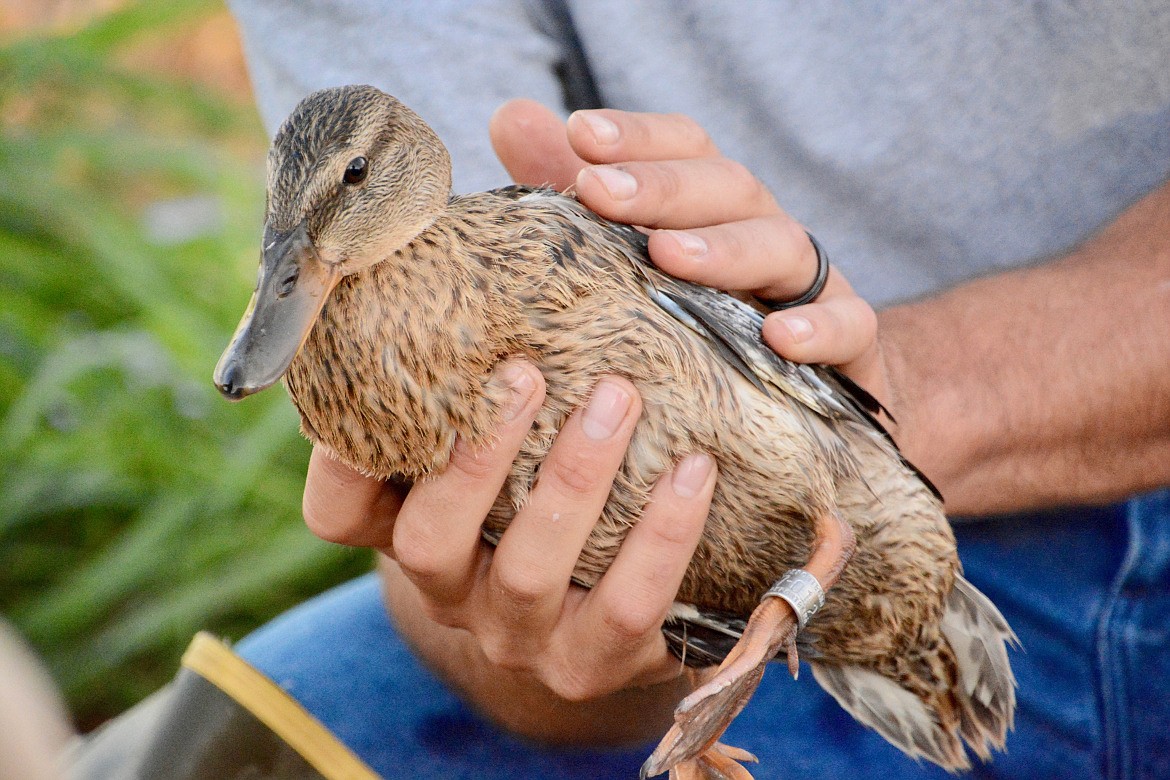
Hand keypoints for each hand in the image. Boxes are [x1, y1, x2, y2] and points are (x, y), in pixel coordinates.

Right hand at [303, 362, 715, 730]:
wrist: (624, 615)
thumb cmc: (555, 497)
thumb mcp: (509, 457)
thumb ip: (486, 394)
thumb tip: (498, 270)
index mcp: (415, 538)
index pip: (339, 515)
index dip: (339, 459)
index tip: (370, 381)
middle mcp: (454, 596)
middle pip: (430, 542)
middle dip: (477, 455)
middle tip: (526, 372)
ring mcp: (522, 638)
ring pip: (531, 571)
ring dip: (575, 479)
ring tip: (618, 399)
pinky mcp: (597, 664)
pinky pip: (630, 604)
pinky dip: (663, 534)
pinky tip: (694, 468)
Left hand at [490, 101, 888, 410]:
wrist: (792, 414)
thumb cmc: (694, 331)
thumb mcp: (625, 267)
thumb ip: (571, 193)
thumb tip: (510, 116)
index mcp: (711, 211)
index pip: (685, 148)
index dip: (636, 136)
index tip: (577, 135)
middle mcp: (761, 234)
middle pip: (727, 187)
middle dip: (662, 186)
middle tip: (599, 191)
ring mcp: (809, 288)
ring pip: (782, 246)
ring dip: (724, 248)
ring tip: (668, 257)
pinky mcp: (850, 352)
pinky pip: (852, 328)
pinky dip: (821, 327)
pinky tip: (779, 338)